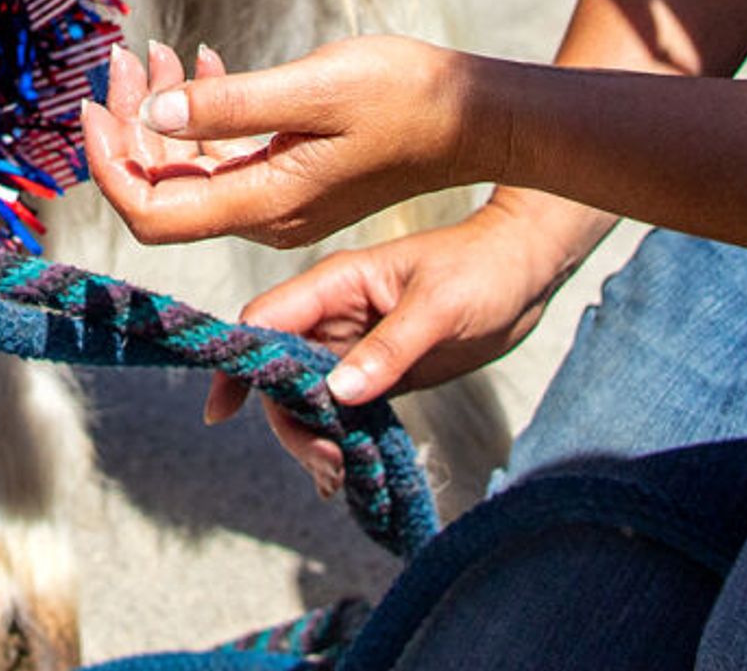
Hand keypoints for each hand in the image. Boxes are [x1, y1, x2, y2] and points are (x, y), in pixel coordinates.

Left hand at [79, 33, 482, 251]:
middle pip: (164, 189)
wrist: (476, 118)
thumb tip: (154, 115)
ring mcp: (282, 202)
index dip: (109, 163)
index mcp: (266, 203)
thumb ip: (231, 105)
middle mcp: (267, 216)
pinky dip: (203, 115)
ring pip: (193, 169)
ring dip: (164, 112)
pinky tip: (204, 65)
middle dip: (130, 124)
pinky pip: (226, 158)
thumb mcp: (314, 88)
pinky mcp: (297, 180)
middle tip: (126, 56)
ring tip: (159, 51)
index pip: (153, 211)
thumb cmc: (406, 95)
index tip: (90, 103)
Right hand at [206, 210, 599, 491]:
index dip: (238, 364)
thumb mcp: (439, 307)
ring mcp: (355, 346)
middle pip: (278, 372)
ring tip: (339, 476)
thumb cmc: (482, 271)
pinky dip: (337, 439)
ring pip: (306, 396)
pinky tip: (348, 471)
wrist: (526, 271)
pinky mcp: (379, 371)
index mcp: (335, 285)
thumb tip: (337, 394)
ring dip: (312, 437)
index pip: (264, 321)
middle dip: (289, 421)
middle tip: (327, 464)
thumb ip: (389, 349)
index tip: (221, 413)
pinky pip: (341, 408)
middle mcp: (334, 316)